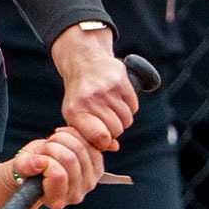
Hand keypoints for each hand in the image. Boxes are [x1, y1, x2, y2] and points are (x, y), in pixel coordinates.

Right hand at [10, 127, 105, 208]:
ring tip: (53, 144)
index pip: (58, 175)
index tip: (39, 158)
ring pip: (80, 148)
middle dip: (53, 146)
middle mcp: (76, 195)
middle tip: (44, 148)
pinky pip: (90, 142)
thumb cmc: (29, 170)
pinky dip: (75, 134)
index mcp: (56, 201)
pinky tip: (64, 138)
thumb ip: (25, 167)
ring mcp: (90, 182)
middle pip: (70, 159)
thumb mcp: (20, 167)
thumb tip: (38, 163)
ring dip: (63, 139)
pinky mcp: (98, 166)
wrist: (42, 167)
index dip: (46, 160)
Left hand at [50, 22, 136, 151]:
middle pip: (116, 130)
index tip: (103, 138)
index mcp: (75, 111)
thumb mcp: (77, 116)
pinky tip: (118, 100)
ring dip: (122, 119)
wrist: (84, 61)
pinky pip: (133, 107)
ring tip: (112, 110)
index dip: (105, 141)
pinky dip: (129, 108)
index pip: (100, 137)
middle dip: (114, 130)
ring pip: (126, 120)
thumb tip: (114, 147)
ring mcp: (106, 89)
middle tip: (107, 122)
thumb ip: (92, 136)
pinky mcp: (120, 81)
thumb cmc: (80, 96)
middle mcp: (90, 99)